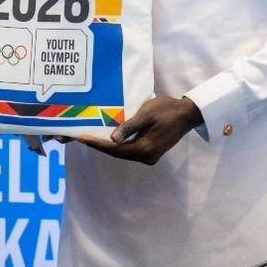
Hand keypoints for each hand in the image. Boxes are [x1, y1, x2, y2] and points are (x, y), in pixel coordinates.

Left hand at [78, 96, 202, 163]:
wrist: (187, 114)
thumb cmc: (167, 109)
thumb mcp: (147, 114)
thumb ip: (129, 127)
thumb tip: (112, 140)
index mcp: (145, 148)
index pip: (115, 149)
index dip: (97, 144)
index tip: (81, 138)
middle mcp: (146, 156)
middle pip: (117, 153)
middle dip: (98, 145)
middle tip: (79, 138)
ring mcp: (149, 156)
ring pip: (122, 152)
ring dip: (107, 146)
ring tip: (89, 137)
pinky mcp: (150, 151)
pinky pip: (130, 150)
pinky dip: (117, 145)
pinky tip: (106, 137)